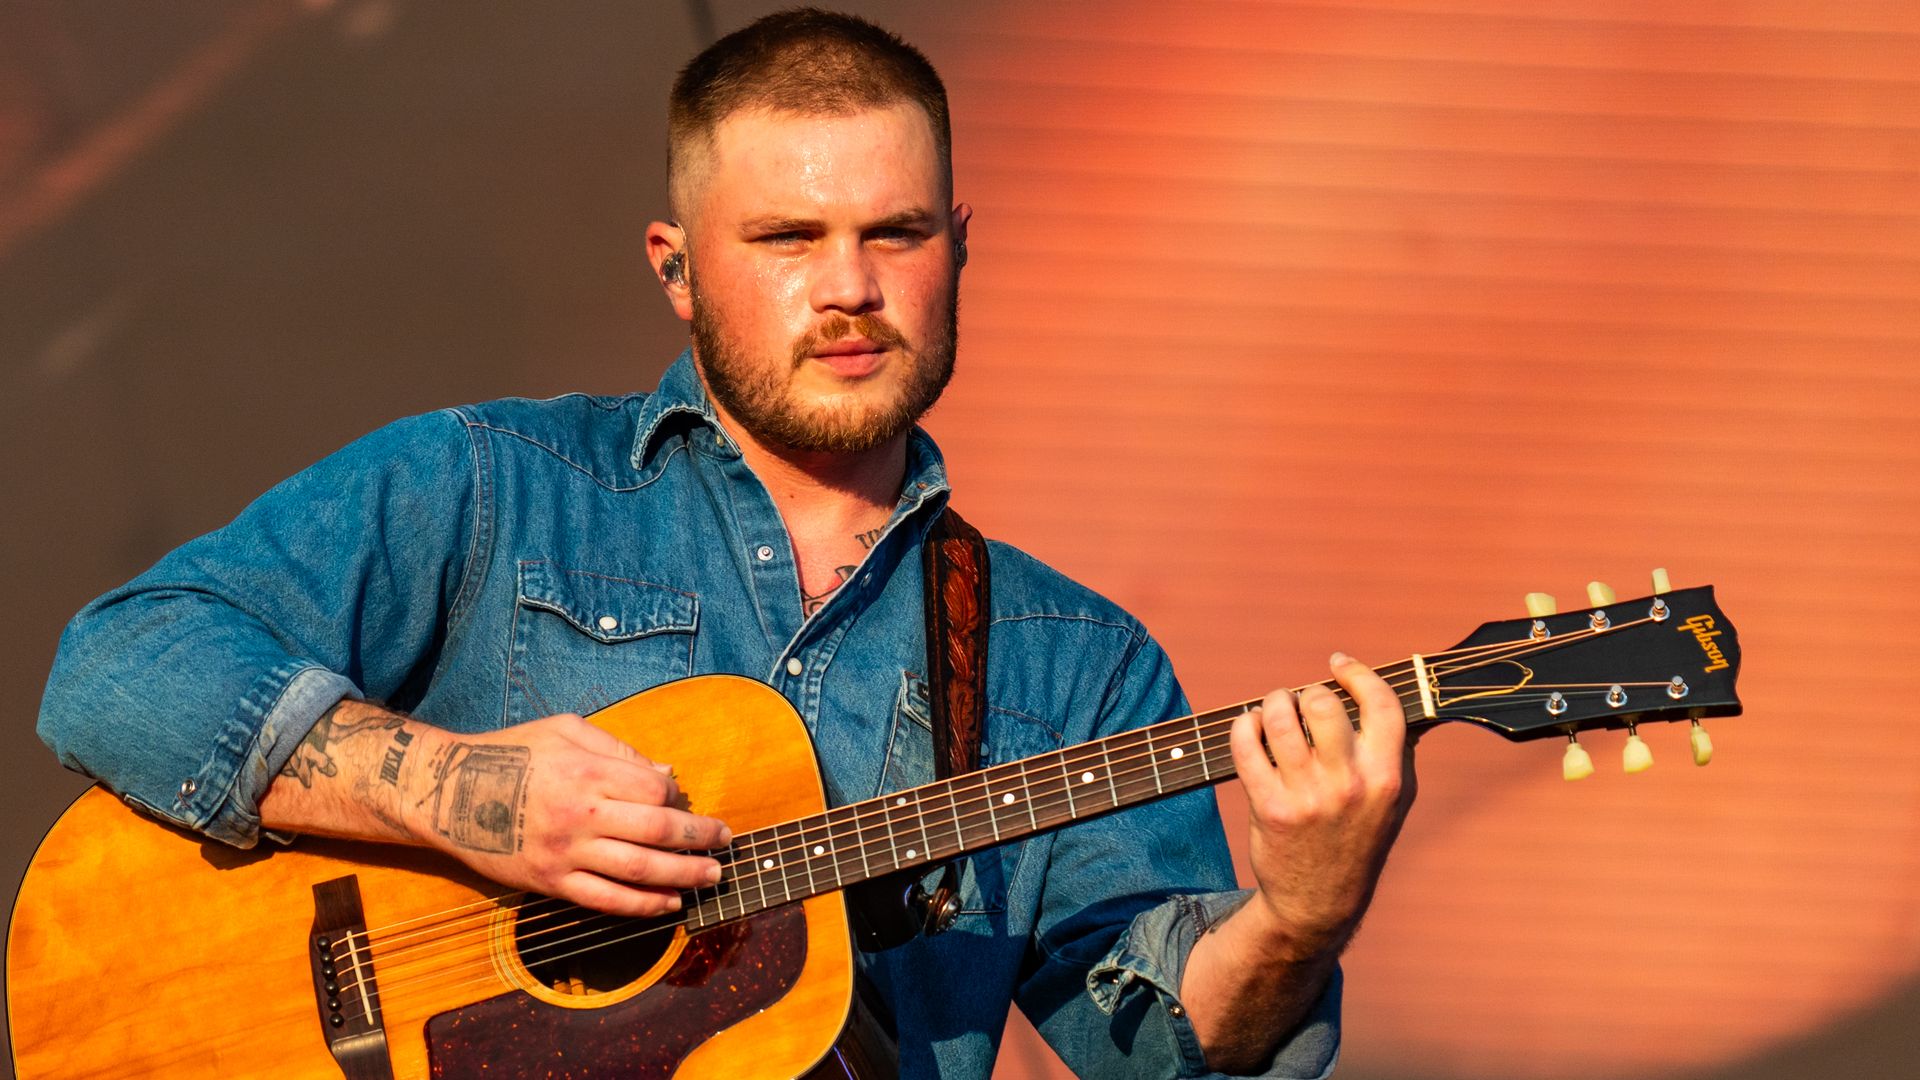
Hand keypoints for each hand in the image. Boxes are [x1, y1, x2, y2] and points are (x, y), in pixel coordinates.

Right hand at [402, 713, 731, 916]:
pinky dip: (644, 905)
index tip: (688, 801)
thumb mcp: (564, 729)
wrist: (446, 793)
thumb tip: (667, 772)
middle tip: (726, 840)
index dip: (678, 796)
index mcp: (586, 770)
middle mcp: (581, 812)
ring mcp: (566, 852)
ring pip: (640, 871)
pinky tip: (670, 904)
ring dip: (684, 876)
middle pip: (658, 830)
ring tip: (713, 875)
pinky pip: (606, 901)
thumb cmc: (510, 751)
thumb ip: (618, 747)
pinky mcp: (551, 883)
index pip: (654, 787)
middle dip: (700, 837)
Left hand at [1228, 651, 1417, 959]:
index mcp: (1387, 777)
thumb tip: (1382, 694)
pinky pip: (1246, 745)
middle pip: (1322, 702)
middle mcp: (1350, 784)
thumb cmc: (1357, 838)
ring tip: (1273, 711)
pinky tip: (1250, 729)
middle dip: (1305, 693)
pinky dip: (1244, 726)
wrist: (1320, 902)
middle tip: (1300, 703)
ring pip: (1280, 718)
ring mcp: (1308, 796)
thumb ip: (1395, 750)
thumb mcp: (1393, 800)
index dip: (1358, 673)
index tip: (1339, 664)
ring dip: (1272, 704)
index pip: (1381, 704)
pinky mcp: (1270, 807)